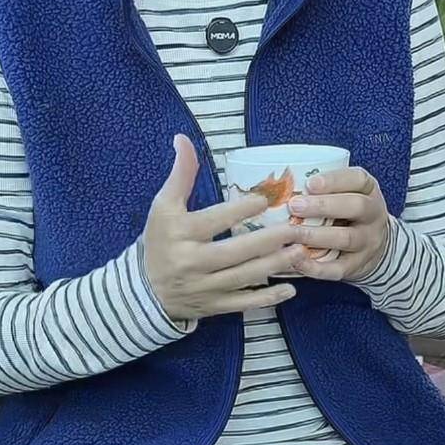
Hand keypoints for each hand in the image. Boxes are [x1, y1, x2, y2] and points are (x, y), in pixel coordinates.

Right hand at [142, 135, 303, 325]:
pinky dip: (268, 298)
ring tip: (300, 251)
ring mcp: (204, 287)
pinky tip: (290, 288)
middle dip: (270, 240)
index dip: (241, 210)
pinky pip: (243, 304)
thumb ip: (180, 173)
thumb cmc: (160, 240)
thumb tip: (183, 138)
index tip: (265, 200)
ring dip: (275, 265)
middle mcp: (193, 262)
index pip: (216, 220)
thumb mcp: (163, 205)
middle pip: (236, 251)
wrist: (144, 289)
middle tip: (298, 228)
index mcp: (181, 233)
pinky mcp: (213, 306)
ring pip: (244, 277)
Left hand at [285, 166, 391, 282]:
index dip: (334, 180)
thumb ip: (321, 189)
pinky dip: (317, 267)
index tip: (310, 183)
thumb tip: (278, 185)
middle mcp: (373, 215)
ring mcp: (368, 242)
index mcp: (368, 190)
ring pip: (346, 238)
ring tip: (292, 233)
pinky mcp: (358, 265)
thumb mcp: (344, 193)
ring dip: (316, 236)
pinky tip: (297, 261)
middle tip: (295, 206)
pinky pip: (339, 268)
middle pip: (356, 207)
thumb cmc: (346, 212)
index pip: (358, 179)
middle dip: (323, 206)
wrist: (376, 245)